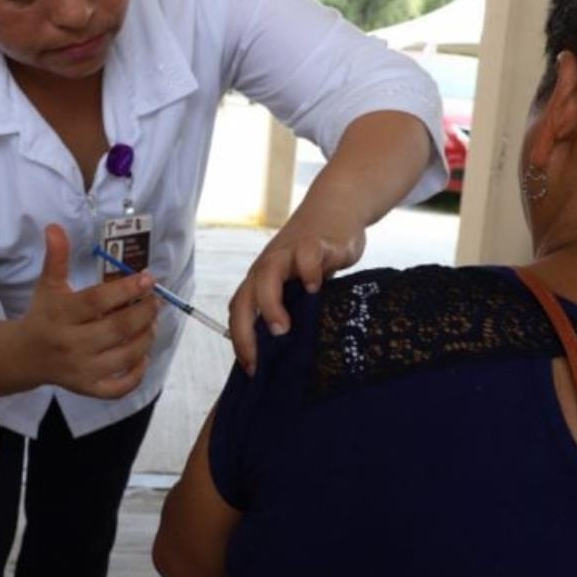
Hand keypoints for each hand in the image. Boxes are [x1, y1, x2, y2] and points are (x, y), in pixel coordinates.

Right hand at [17, 224, 161, 398]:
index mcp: (61, 315)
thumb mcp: (47, 285)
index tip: (148, 278)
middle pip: (117, 329)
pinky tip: (143, 355)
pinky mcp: (87, 388)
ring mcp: (80, 370)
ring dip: (146, 338)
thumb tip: (55, 227)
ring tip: (152, 323)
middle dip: (143, 313)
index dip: (126, 289)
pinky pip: (118, 387)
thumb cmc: (43, 315)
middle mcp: (70, 345)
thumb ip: (56, 258)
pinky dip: (136, 374)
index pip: (97, 301)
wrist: (23, 356)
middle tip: (155, 301)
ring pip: (124, 356)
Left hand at [228, 219, 364, 374]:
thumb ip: (294, 308)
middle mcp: (269, 266)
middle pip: (246, 296)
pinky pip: (307, 255)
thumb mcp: (301, 283)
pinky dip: (307, 271)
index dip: (241, 341)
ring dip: (270, 303)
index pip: (240, 311)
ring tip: (282, 328)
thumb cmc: (317, 254)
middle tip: (258, 359)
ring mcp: (290, 252)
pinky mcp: (316, 242)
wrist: (337, 206)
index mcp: (262, 279)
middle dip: (246, 331)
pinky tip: (317, 287)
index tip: (252, 370)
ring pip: (268, 274)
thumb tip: (289, 351)